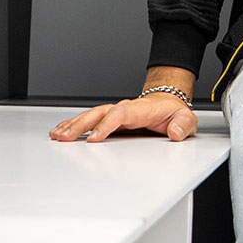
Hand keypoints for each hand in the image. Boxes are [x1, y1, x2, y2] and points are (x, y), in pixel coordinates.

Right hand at [49, 94, 197, 142]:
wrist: (168, 104)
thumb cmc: (174, 113)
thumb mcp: (186, 119)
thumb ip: (182, 126)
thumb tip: (174, 134)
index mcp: (141, 109)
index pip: (121, 114)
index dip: (106, 125)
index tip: (94, 138)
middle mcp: (125, 109)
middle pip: (99, 113)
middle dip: (81, 125)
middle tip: (65, 137)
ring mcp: (115, 113)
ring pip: (91, 116)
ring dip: (73, 125)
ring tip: (57, 135)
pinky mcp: (109, 119)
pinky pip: (89, 120)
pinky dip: (74, 125)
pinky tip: (61, 132)